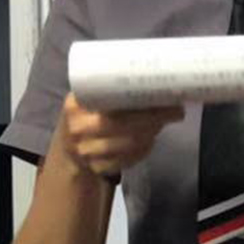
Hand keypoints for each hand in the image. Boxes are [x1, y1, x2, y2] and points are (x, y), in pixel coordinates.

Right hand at [51, 92, 183, 181]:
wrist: (68, 149)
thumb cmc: (85, 116)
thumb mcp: (87, 99)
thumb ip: (107, 89)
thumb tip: (148, 75)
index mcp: (75, 106)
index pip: (108, 103)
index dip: (136, 101)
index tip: (160, 95)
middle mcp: (78, 130)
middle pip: (122, 126)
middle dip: (152, 119)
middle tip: (175, 111)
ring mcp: (87, 153)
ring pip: (128, 145)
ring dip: (151, 133)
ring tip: (164, 121)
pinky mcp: (98, 168)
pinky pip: (128, 159)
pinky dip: (144, 149)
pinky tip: (151, 138)